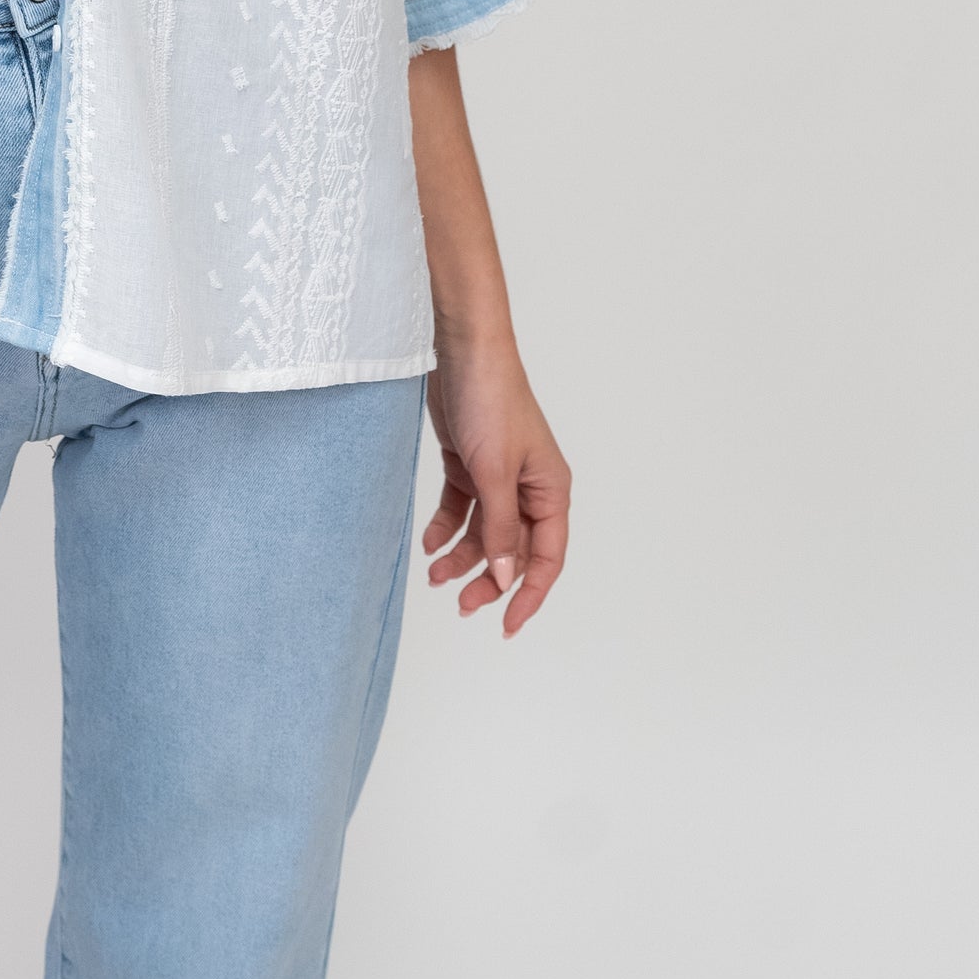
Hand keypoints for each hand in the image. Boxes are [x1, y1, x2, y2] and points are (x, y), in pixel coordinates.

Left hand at [421, 333, 569, 637]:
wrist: (462, 351)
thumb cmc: (491, 402)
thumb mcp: (495, 472)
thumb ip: (500, 528)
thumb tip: (506, 579)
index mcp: (550, 492)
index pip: (547, 559)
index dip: (528, 595)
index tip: (506, 627)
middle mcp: (528, 489)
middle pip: (513, 551)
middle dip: (488, 580)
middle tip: (460, 604)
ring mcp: (498, 477)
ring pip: (484, 533)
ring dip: (461, 556)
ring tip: (434, 574)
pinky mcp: (469, 464)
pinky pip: (460, 509)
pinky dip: (446, 528)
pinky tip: (429, 542)